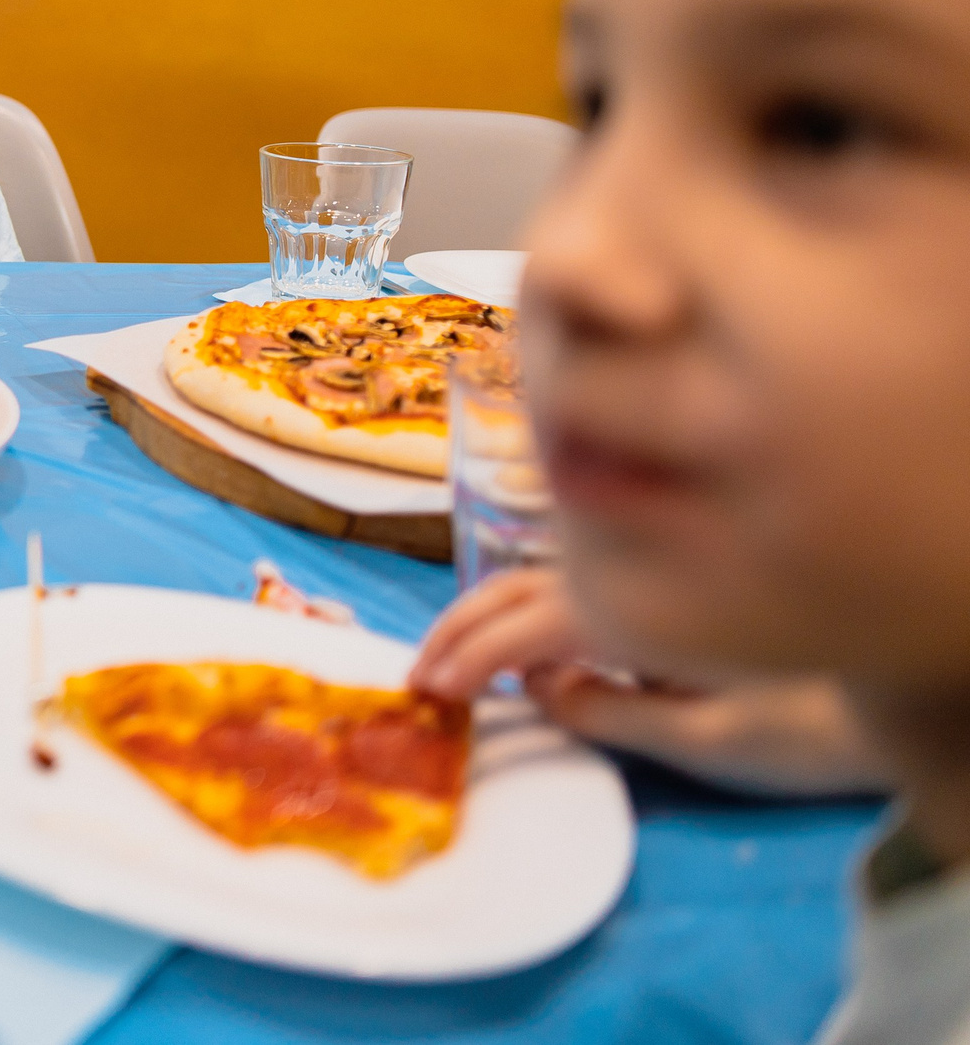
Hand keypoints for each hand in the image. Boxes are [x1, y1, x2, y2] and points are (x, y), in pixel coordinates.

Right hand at [412, 568, 883, 798]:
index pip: (526, 626)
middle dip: (460, 624)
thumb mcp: (712, 735)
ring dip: (485, 607)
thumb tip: (537, 688)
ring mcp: (644, 571)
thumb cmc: (810, 718)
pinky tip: (517, 630)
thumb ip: (616, 710)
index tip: (429, 690)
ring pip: (541, 572)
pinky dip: (524, 600)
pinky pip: (571, 576)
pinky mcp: (659, 581)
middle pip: (518, 585)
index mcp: (635, 608)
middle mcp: (632, 573)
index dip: (471, 658)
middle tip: (416, 670)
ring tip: (450, 647)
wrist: (889, 682)